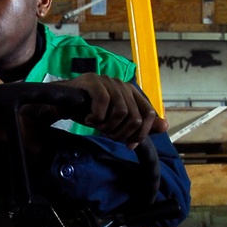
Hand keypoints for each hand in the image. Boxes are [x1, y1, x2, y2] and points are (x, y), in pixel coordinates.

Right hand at [42, 74, 167, 146]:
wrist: (62, 104)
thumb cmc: (90, 112)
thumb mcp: (117, 123)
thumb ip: (140, 125)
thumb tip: (165, 126)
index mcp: (132, 93)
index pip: (149, 114)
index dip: (141, 133)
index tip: (128, 144)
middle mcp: (122, 84)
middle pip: (135, 117)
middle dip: (121, 133)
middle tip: (106, 133)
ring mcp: (108, 81)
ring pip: (121, 112)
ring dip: (108, 126)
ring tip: (97, 126)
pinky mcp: (93, 82)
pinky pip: (104, 103)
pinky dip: (97, 117)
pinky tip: (89, 119)